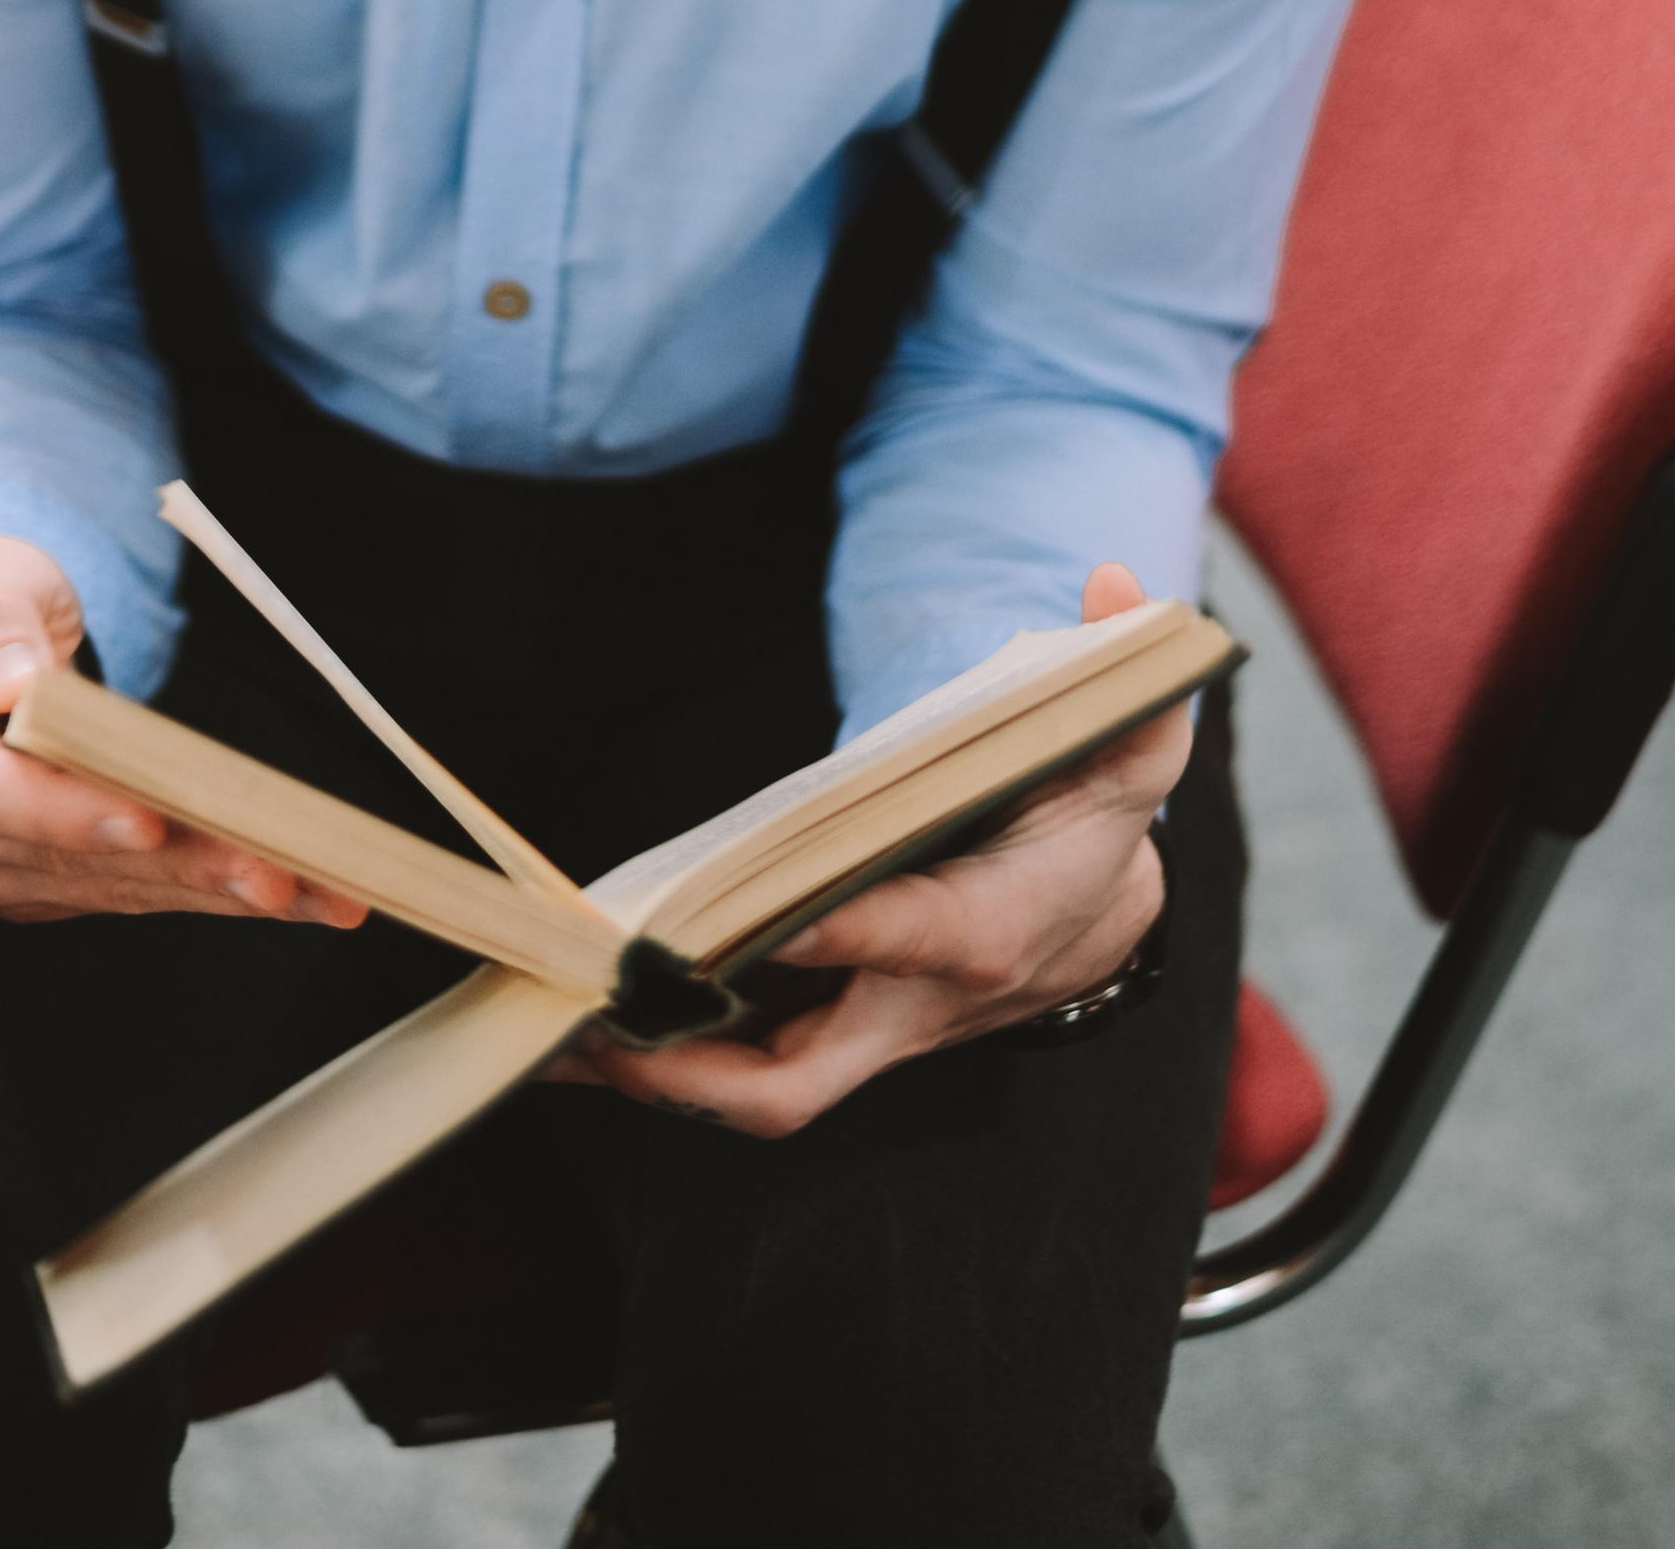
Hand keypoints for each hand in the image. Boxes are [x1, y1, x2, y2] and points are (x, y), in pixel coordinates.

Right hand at [0, 531, 368, 930]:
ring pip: (106, 886)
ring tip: (315, 891)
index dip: (65, 815)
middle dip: (178, 868)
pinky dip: (201, 888)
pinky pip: (123, 891)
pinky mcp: (31, 882)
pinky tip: (285, 892)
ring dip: (210, 891)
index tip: (147, 823)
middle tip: (278, 873)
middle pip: (62, 858)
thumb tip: (12, 682)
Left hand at [545, 562, 1182, 1137]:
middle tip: (598, 1019)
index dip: (830, 933)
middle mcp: (914, 1005)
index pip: (900, 940)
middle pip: (800, 1078)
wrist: (1098, 914)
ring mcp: (867, 1031)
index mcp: (983, 932)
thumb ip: (1125, 677)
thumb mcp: (1128, 746)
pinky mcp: (833, 1032)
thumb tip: (1116, 585)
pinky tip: (577, 1029)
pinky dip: (662, 1056)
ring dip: (649, 1069)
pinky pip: (740, 1065)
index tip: (748, 920)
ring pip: (755, 1090)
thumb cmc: (1094, 816)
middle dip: (693, 1068)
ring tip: (546, 1033)